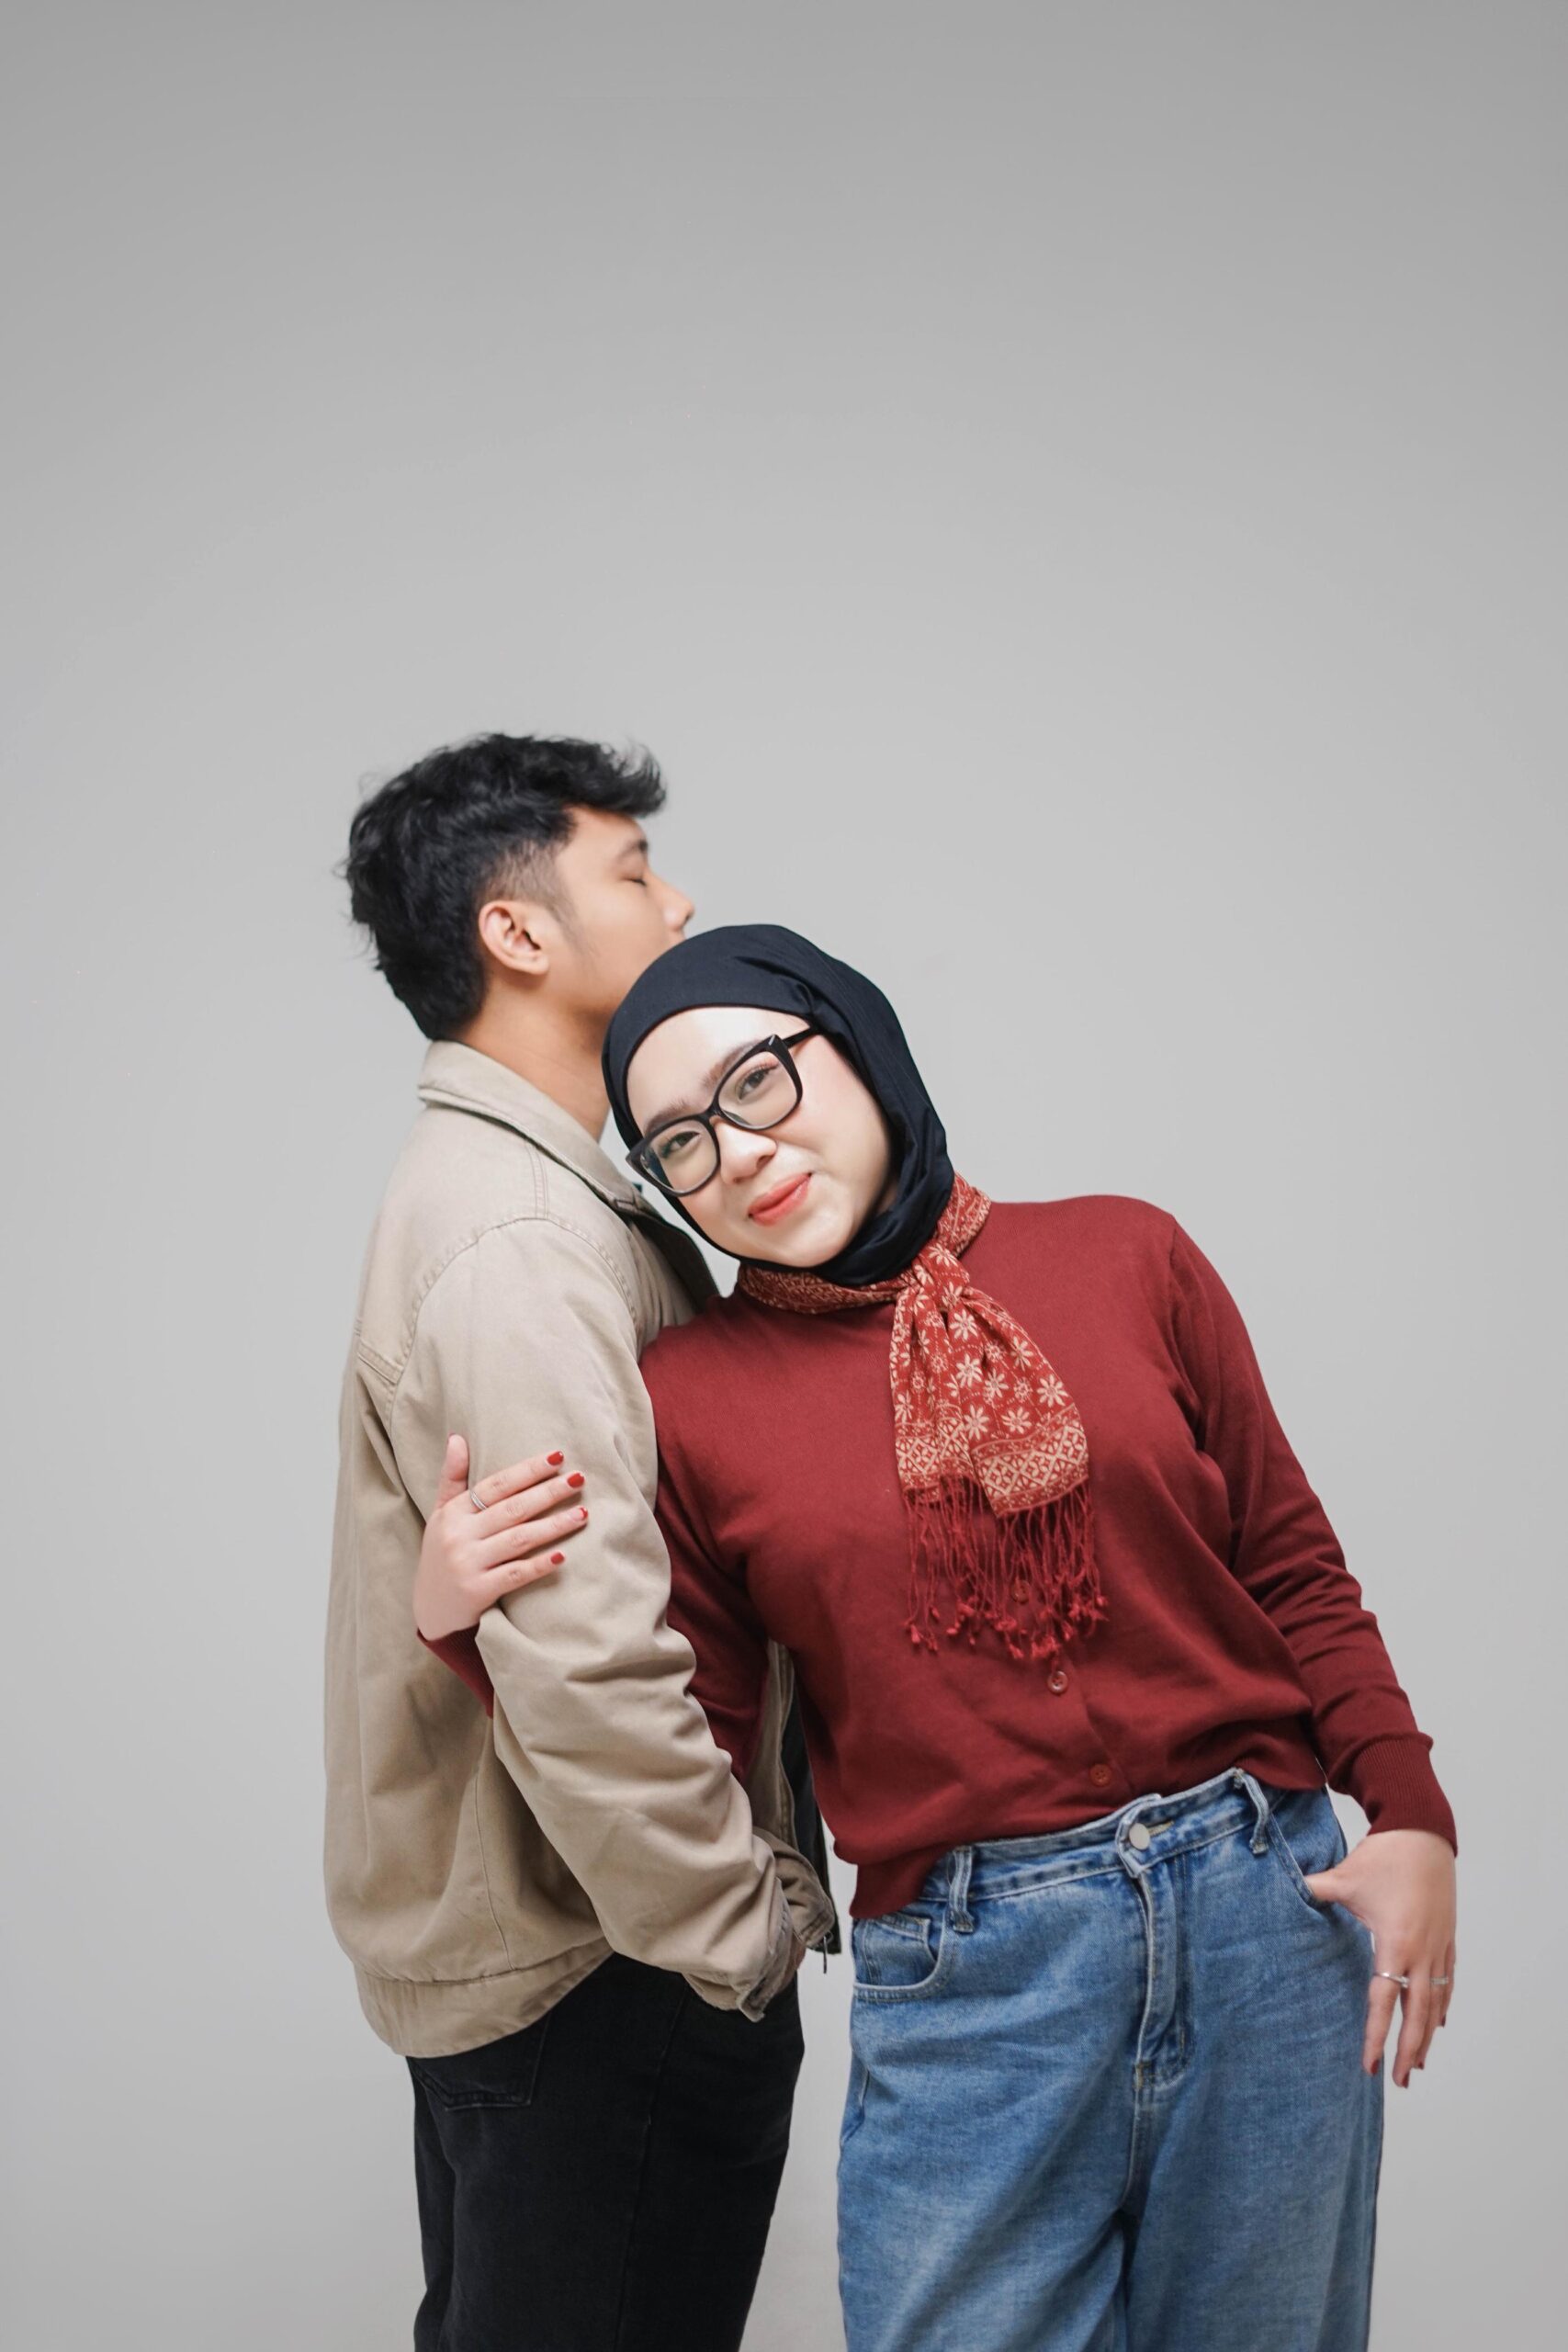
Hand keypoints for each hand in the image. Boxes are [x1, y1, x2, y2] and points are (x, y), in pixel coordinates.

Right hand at [414, 1434, 590, 1640]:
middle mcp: (460, 1535)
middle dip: (548, 1493)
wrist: (430, 1610)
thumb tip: (457, 1438)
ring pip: (518, 1539)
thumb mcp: (441, 1515)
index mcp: (454, 1513)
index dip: (528, 1470)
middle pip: (512, 1509)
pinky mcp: (478, 1591)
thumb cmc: (441, 1554)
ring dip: (553, 1526)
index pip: (496, 1485)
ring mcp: (468, 1564)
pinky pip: (516, 1574)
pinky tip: (563, 1555)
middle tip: (579, 1480)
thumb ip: (451, 1478)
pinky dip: (540, 1565)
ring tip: (582, 1514)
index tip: (558, 1457)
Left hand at [1303, 1829, 1455, 2087]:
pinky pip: (1448, 1981)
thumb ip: (1314, 1890)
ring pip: (1436, 2003)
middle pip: (1418, 2016)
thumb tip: (1283, 1891)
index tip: (1370, 2067)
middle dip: (1408, 2051)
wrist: (1423, 1831)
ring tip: (1418, 2061)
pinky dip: (1443, 2005)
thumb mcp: (1345, 1876)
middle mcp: (1422, 1953)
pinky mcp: (1448, 1936)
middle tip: (1399, 2081)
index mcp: (1395, 1944)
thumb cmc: (1384, 1855)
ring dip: (1428, 2035)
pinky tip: (1438, 2022)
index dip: (1377, 2037)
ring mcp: (1439, 1946)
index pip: (1384, 2002)